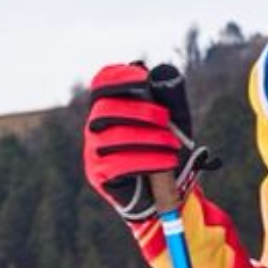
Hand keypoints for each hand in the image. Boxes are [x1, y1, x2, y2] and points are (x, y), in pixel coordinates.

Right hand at [79, 61, 202, 220]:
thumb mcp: (174, 119)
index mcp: (112, 106)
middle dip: (139, 111)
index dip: (119, 77)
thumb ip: (169, 97)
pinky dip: (148, 161)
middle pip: (105, 110)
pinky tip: (167, 161)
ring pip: (114, 137)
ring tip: (172, 145)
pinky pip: (119, 164)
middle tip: (166, 119)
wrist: (162, 191)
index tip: (143, 80)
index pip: (102, 83)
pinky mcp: (98, 174)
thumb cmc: (165, 149)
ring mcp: (94, 151)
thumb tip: (160, 75)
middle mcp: (96, 127)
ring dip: (149, 138)